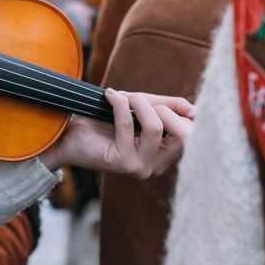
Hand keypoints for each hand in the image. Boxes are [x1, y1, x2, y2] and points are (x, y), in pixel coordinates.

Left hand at [39, 89, 192, 178]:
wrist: (69, 133)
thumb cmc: (104, 121)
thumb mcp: (142, 109)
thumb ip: (168, 107)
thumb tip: (194, 110)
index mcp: (165, 156)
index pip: (190, 132)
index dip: (179, 110)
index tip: (156, 100)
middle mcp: (157, 167)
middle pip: (181, 132)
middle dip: (160, 107)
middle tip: (137, 99)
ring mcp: (141, 168)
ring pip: (155, 127)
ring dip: (138, 103)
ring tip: (123, 97)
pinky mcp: (123, 163)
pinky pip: (128, 126)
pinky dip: (120, 105)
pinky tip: (110, 97)